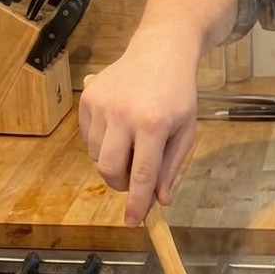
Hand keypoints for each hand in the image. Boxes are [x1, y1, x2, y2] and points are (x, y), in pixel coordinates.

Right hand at [78, 34, 198, 225]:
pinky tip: (120, 126)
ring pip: (97, 155)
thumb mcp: (186, 130)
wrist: (161, 51)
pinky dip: (102, 142)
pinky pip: (88, 137)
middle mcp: (124, 115)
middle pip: (110, 170)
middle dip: (120, 184)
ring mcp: (102, 105)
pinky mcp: (88, 98)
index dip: (137, 203)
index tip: (132, 222)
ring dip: (113, 160)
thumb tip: (159, 200)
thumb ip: (171, 167)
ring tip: (132, 141)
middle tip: (134, 179)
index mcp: (155, 125)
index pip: (142, 175)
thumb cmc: (178, 94)